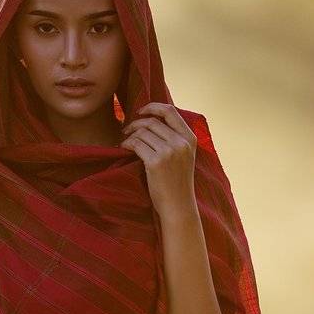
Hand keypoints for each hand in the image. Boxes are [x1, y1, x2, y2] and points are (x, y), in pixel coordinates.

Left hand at [119, 102, 198, 221]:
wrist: (178, 205)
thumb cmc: (177, 181)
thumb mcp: (184, 155)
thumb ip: (175, 137)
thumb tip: (152, 118)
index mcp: (190, 138)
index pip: (170, 111)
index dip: (153, 107)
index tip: (140, 111)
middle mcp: (181, 143)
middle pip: (152, 121)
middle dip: (136, 123)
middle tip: (126, 129)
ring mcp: (169, 152)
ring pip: (142, 132)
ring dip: (130, 135)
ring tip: (126, 142)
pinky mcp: (156, 162)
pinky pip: (136, 144)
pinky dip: (126, 144)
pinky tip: (124, 148)